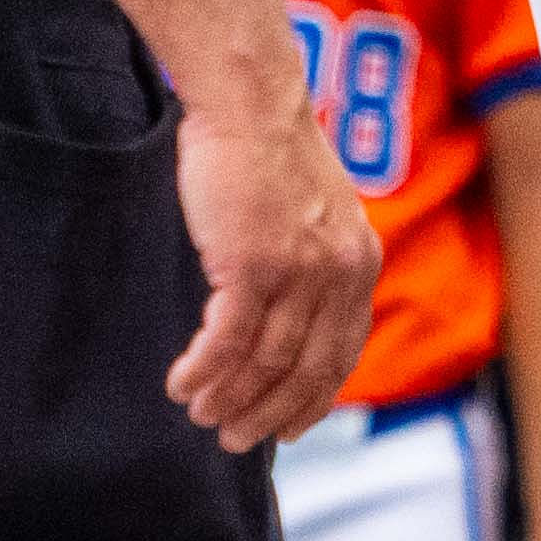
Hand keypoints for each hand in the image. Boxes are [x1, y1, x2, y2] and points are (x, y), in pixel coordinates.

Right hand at [165, 72, 378, 450]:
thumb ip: (318, 260)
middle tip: (235, 439)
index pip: (341, 354)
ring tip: (200, 414)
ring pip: (263, 361)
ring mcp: (298, 273)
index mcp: (359, 263)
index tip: (288, 430)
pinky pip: (226, 340)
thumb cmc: (270, 150)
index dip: (313, 401)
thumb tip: (294, 314)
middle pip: (304, 370)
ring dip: (228, 397)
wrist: (250, 101)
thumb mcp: (318, 210)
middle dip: (268, 414)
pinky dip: (202, 370)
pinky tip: (181, 384)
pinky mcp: (253, 265)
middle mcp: (338, 274)